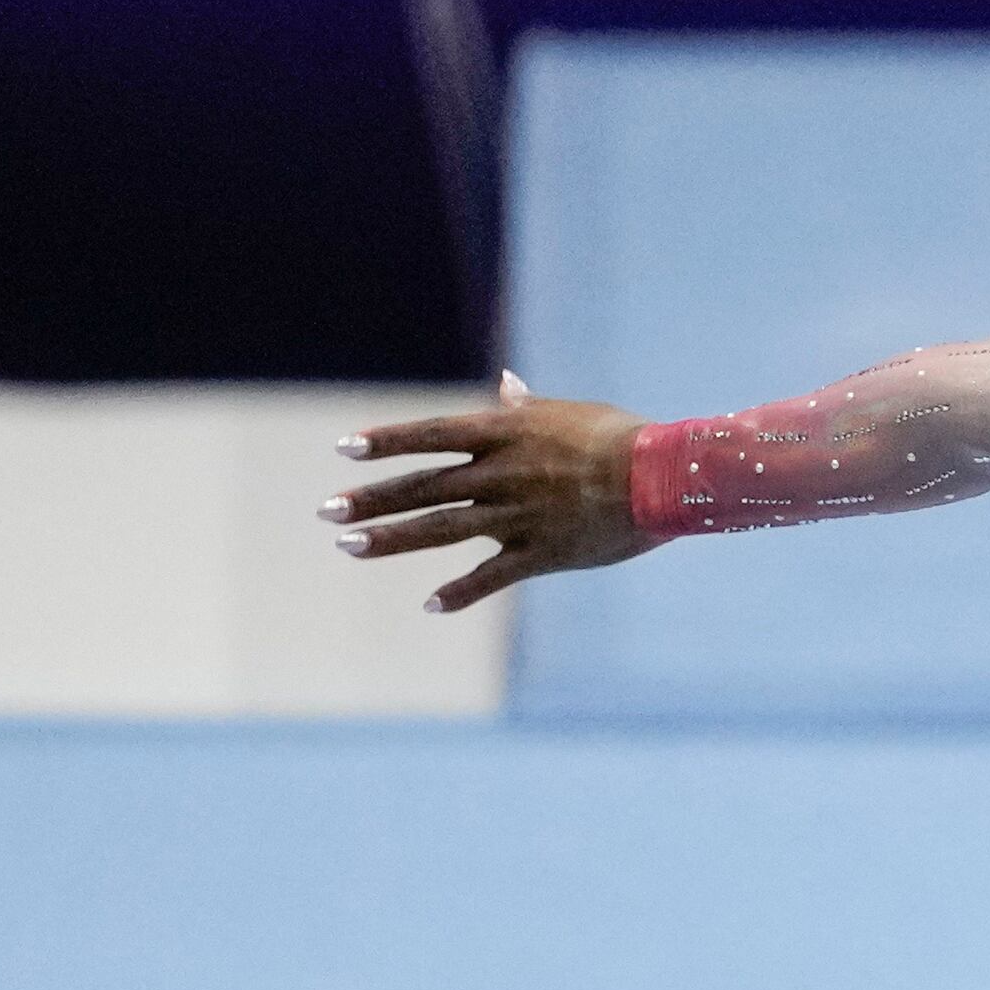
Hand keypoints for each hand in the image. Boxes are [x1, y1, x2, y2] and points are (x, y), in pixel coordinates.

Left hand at [322, 374, 647, 612]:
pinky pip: (491, 575)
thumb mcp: (570, 414)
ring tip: (348, 545)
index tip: (344, 448)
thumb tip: (505, 384)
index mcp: (507, 433)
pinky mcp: (540, 551)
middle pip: (422, 485)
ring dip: (391, 538)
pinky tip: (430, 605)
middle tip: (327, 510)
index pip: (431, 434)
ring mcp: (517, 514)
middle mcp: (501, 472)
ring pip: (440, 527)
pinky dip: (460, 592)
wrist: (662, 477)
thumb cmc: (621, 436)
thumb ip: (527, 407)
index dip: (386, 441)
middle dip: (371, 498)